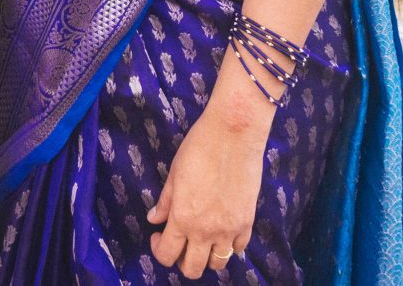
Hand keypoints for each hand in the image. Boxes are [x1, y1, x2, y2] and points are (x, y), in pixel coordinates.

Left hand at [146, 101, 266, 277]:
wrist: (233, 134)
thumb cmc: (199, 148)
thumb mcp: (174, 174)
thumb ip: (165, 202)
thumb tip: (154, 218)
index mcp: (182, 218)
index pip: (166, 255)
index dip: (158, 250)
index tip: (157, 236)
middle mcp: (205, 230)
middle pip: (192, 269)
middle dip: (182, 261)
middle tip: (179, 243)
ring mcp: (229, 229)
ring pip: (218, 264)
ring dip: (207, 257)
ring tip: (202, 240)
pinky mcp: (248, 222)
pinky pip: (239, 248)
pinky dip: (230, 245)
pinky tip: (222, 230)